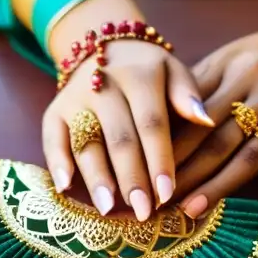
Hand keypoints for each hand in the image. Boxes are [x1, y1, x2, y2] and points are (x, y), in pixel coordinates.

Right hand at [41, 0, 213, 219]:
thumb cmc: (151, 71)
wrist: (105, 46)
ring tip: (108, 209)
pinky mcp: (55, 110)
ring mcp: (75, 98)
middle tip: (143, 211)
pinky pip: (52, 138)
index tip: (168, 194)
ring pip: (86, 143)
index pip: (151, 123)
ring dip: (97, 177)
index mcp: (139, 76)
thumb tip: (205, 120)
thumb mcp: (175, 70)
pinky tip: (66, 188)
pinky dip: (57, 162)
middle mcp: (103, 85)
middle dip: (131, 178)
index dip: (159, 160)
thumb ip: (188, 95)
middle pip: (119, 138)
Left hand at [172, 21, 257, 215]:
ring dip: (222, 185)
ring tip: (195, 210)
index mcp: (234, 70)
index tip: (149, 176)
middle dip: (189, 173)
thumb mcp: (229, 59)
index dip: (170, 149)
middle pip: (220, 139)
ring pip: (253, 154)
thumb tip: (158, 126)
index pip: (196, 117)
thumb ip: (196, 88)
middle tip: (164, 203)